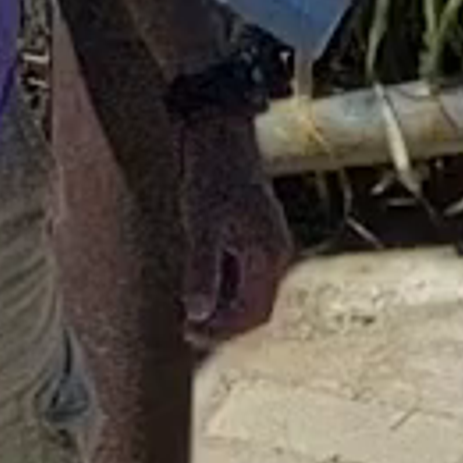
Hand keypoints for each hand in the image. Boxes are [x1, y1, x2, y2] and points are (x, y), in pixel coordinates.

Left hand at [177, 110, 289, 349]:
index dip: (223, 330)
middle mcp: (275, 253)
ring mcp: (267, 244)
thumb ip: (202, 271)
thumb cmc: (211, 175)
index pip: (254, 313)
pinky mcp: (256, 235)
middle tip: (188, 326)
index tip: (190, 330)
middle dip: (223, 322)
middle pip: (255, 308)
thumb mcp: (202, 225)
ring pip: (249, 293)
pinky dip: (224, 286)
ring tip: (189, 308)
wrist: (218, 132)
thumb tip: (197, 315)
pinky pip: (244, 275)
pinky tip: (199, 282)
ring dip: (223, 306)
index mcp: (269, 254)